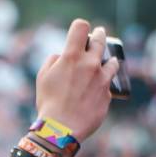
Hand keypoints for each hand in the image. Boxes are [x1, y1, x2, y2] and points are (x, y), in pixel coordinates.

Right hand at [33, 19, 118, 140]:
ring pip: (112, 61)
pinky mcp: (108, 94)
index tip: (81, 30)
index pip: (81, 26)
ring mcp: (102, 79)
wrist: (62, 130)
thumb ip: (54, 60)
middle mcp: (90, 64)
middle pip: (100, 40)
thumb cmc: (49, 103)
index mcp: (72, 56)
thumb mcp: (43, 77)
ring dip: (109, 59)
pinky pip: (108, 84)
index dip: (80, 26)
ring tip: (108, 61)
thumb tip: (62, 56)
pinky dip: (104, 84)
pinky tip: (98, 89)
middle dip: (100, 35)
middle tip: (100, 33)